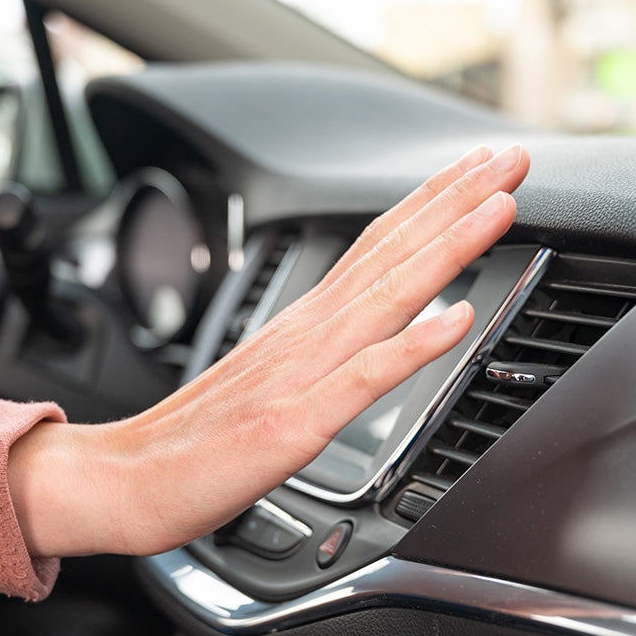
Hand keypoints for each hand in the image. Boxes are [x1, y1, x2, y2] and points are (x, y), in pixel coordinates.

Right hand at [9, 144, 529, 556]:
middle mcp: (305, 334)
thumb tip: (372, 343)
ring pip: (385, 296)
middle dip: (457, 201)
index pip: (376, 247)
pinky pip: (363, 376)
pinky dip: (413, 343)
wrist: (123, 479)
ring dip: (448, 247)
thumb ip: (320, 358)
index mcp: (303, 325)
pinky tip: (457, 317)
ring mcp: (300, 373)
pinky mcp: (293, 422)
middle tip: (512, 157)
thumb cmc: (194, 441)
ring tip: (500, 207)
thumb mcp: (269, 384)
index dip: (432, 205)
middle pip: (391, 252)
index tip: (478, 173)